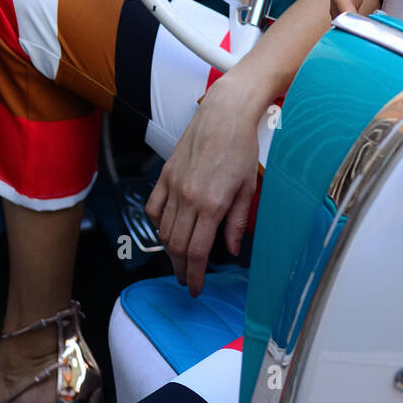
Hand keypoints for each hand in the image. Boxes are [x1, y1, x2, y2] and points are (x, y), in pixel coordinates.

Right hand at [144, 74, 267, 295]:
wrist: (224, 114)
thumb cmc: (241, 147)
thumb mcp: (248, 188)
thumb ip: (237, 222)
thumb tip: (232, 249)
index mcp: (212, 205)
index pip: (196, 253)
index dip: (194, 276)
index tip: (195, 288)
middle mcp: (189, 199)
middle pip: (177, 247)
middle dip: (181, 269)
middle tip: (187, 280)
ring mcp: (174, 186)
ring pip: (164, 231)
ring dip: (169, 251)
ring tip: (179, 260)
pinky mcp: (165, 175)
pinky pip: (154, 208)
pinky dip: (158, 224)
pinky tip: (167, 230)